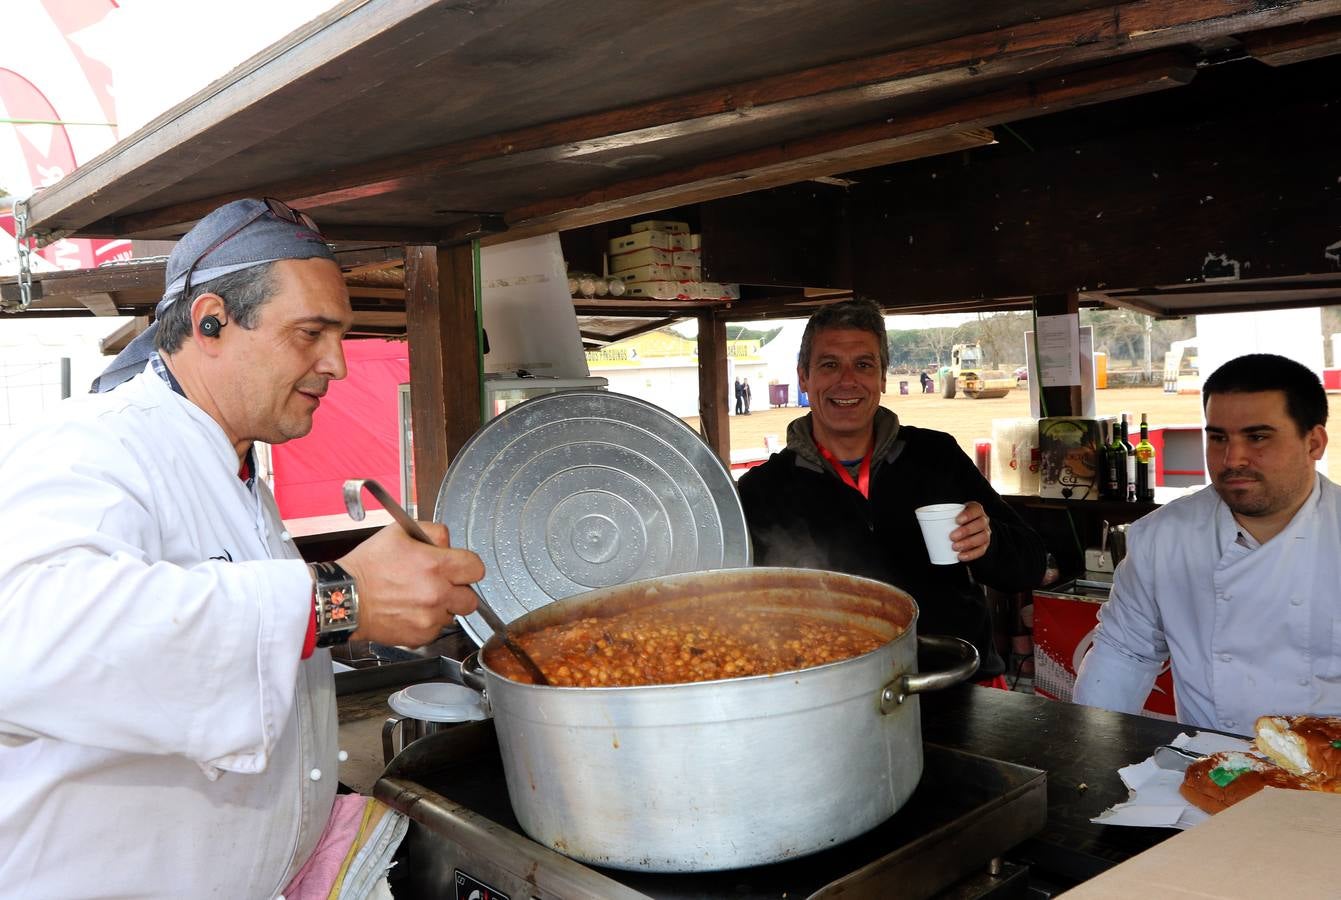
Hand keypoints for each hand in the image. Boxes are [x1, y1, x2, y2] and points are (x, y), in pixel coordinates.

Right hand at [337, 521, 483, 646]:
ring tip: (418, 598)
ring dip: (442, 608)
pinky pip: (435, 630)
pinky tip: (409, 610)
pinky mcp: (420, 637)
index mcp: (435, 565)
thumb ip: (432, 532)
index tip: (459, 568)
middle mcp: (436, 594)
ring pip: (453, 615)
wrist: (344, 598)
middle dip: (459, 591)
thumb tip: (447, 542)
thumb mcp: (398, 532)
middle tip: (441, 586)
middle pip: (471, 599)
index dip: (468, 566)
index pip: (476, 568)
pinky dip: (426, 623)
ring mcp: (429, 618)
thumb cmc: (367, 567)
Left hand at [948, 501, 991, 562]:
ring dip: (968, 543)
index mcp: (976, 510)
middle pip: (979, 524)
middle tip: (952, 537)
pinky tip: (961, 557)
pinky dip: (971, 554)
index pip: (976, 510)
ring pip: (982, 538)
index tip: (957, 520)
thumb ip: (942, 514)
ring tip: (955, 547)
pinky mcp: (984, 545)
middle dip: (966, 531)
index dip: (968, 515)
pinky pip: (981, 550)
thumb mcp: (951, 513)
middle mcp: (983, 520)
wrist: (968, 528)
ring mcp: (986, 533)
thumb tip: (920, 516)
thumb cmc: (956, 520)